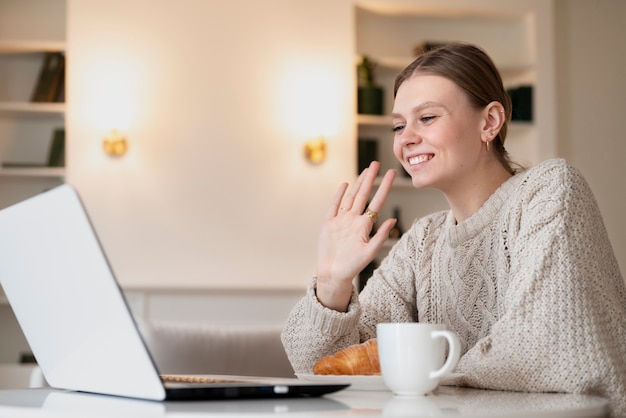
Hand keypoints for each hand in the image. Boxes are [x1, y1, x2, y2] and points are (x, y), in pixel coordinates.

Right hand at [315, 161, 396, 311]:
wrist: (333, 274)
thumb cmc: (352, 267)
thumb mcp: (369, 252)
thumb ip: (380, 236)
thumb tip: (393, 220)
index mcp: (364, 226)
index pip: (377, 202)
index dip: (384, 187)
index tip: (392, 174)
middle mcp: (354, 220)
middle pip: (363, 195)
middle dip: (370, 179)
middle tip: (377, 163)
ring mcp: (341, 221)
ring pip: (350, 197)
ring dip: (358, 183)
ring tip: (365, 170)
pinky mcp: (328, 224)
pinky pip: (334, 206)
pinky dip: (339, 195)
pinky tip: (345, 185)